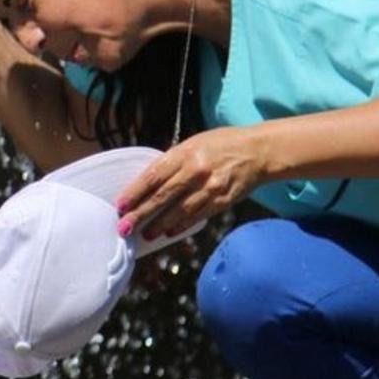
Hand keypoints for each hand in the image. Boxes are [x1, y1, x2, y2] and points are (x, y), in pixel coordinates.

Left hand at [114, 127, 268, 238]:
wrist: (258, 151)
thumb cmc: (221, 144)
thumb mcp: (193, 144)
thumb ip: (173, 161)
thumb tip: (149, 182)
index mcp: (184, 152)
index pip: (153, 175)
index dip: (135, 192)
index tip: (120, 205)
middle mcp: (196, 170)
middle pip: (162, 196)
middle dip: (140, 214)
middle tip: (124, 228)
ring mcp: (210, 187)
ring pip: (178, 210)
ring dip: (159, 225)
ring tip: (144, 235)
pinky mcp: (223, 200)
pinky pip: (198, 216)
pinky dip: (181, 225)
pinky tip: (169, 232)